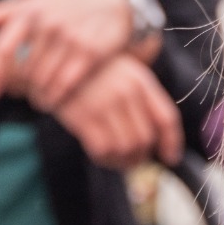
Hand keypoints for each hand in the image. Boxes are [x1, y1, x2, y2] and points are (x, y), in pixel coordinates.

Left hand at [0, 0, 155, 111]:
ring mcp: (71, 37)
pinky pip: (65, 85)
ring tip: (41, 99)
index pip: (4, 47)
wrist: (112, 4)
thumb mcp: (33, 3)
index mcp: (29, 10)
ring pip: (44, 81)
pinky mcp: (91, 52)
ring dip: (40, 96)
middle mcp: (49, 22)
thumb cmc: (64, 7)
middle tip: (27, 95)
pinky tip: (56, 99)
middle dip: (24, 88)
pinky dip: (58, 97)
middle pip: (25, 71)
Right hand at [51, 54, 182, 169]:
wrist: (51, 63)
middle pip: (145, 138)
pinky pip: (104, 150)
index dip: (172, 142)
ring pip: (126, 148)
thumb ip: (142, 100)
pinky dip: (105, 160)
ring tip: (116, 160)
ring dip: (123, 161)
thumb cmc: (91, 74)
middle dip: (141, 156)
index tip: (170, 158)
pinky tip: (101, 156)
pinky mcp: (83, 116)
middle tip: (133, 161)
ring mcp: (104, 103)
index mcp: (140, 80)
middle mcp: (126, 91)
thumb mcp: (122, 75)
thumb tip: (159, 140)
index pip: (166, 117)